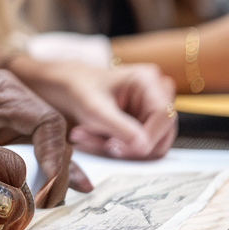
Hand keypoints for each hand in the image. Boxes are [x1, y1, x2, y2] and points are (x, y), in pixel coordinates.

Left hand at [0, 69, 81, 202]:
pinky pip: (40, 155)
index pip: (47, 121)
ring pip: (51, 149)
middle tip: (41, 206)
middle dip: (55, 174)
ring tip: (47, 206)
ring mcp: (13, 121)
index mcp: (0, 89)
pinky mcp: (10, 140)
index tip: (41, 189)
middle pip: (54, 138)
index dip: (52, 156)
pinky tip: (75, 188)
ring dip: (55, 179)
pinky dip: (54, 173)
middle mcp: (13, 102)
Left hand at [7, 54, 175, 159]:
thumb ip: (121, 128)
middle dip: (128, 145)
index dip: (146, 138)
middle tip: (100, 145)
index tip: (118, 149)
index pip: (163, 117)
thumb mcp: (95, 109)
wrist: (64, 89)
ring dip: (119, 149)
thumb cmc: (78, 90)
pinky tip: (91, 139)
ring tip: (86, 138)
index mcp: (148, 80)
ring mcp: (152, 111)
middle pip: (160, 135)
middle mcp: (156, 94)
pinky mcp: (145, 126)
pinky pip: (139, 148)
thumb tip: (144, 147)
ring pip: (150, 145)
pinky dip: (116, 149)